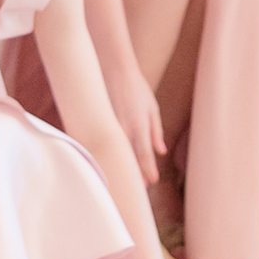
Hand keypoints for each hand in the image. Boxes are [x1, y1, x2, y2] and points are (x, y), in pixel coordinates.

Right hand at [112, 66, 167, 182]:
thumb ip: (156, 131)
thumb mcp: (152, 108)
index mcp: (139, 125)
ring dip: (119, 167)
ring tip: (123, 181)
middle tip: (139, 189)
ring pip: (114, 153)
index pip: (144, 154)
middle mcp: (123, 129)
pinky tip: (105, 163)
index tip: (152, 182)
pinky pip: (101, 143)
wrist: (114, 68)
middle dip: (134, 175)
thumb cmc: (136, 88)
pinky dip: (104, 154)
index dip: (148, 170)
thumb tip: (161, 151)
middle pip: (128, 159)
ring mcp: (109, 126)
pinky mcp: (97, 123)